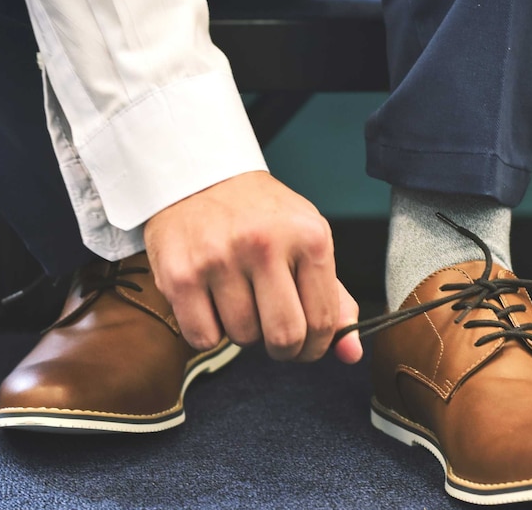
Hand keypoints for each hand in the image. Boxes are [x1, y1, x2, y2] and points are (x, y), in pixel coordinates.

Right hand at [143, 171, 362, 362]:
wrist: (199, 176)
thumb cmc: (260, 216)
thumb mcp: (306, 241)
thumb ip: (333, 299)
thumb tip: (351, 354)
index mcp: (308, 236)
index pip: (323, 321)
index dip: (316, 346)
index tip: (306, 344)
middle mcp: (264, 244)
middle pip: (284, 337)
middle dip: (282, 348)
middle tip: (273, 334)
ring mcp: (219, 258)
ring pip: (242, 338)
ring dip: (243, 332)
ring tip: (239, 299)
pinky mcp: (180, 275)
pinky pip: (203, 338)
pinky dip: (209, 332)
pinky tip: (212, 302)